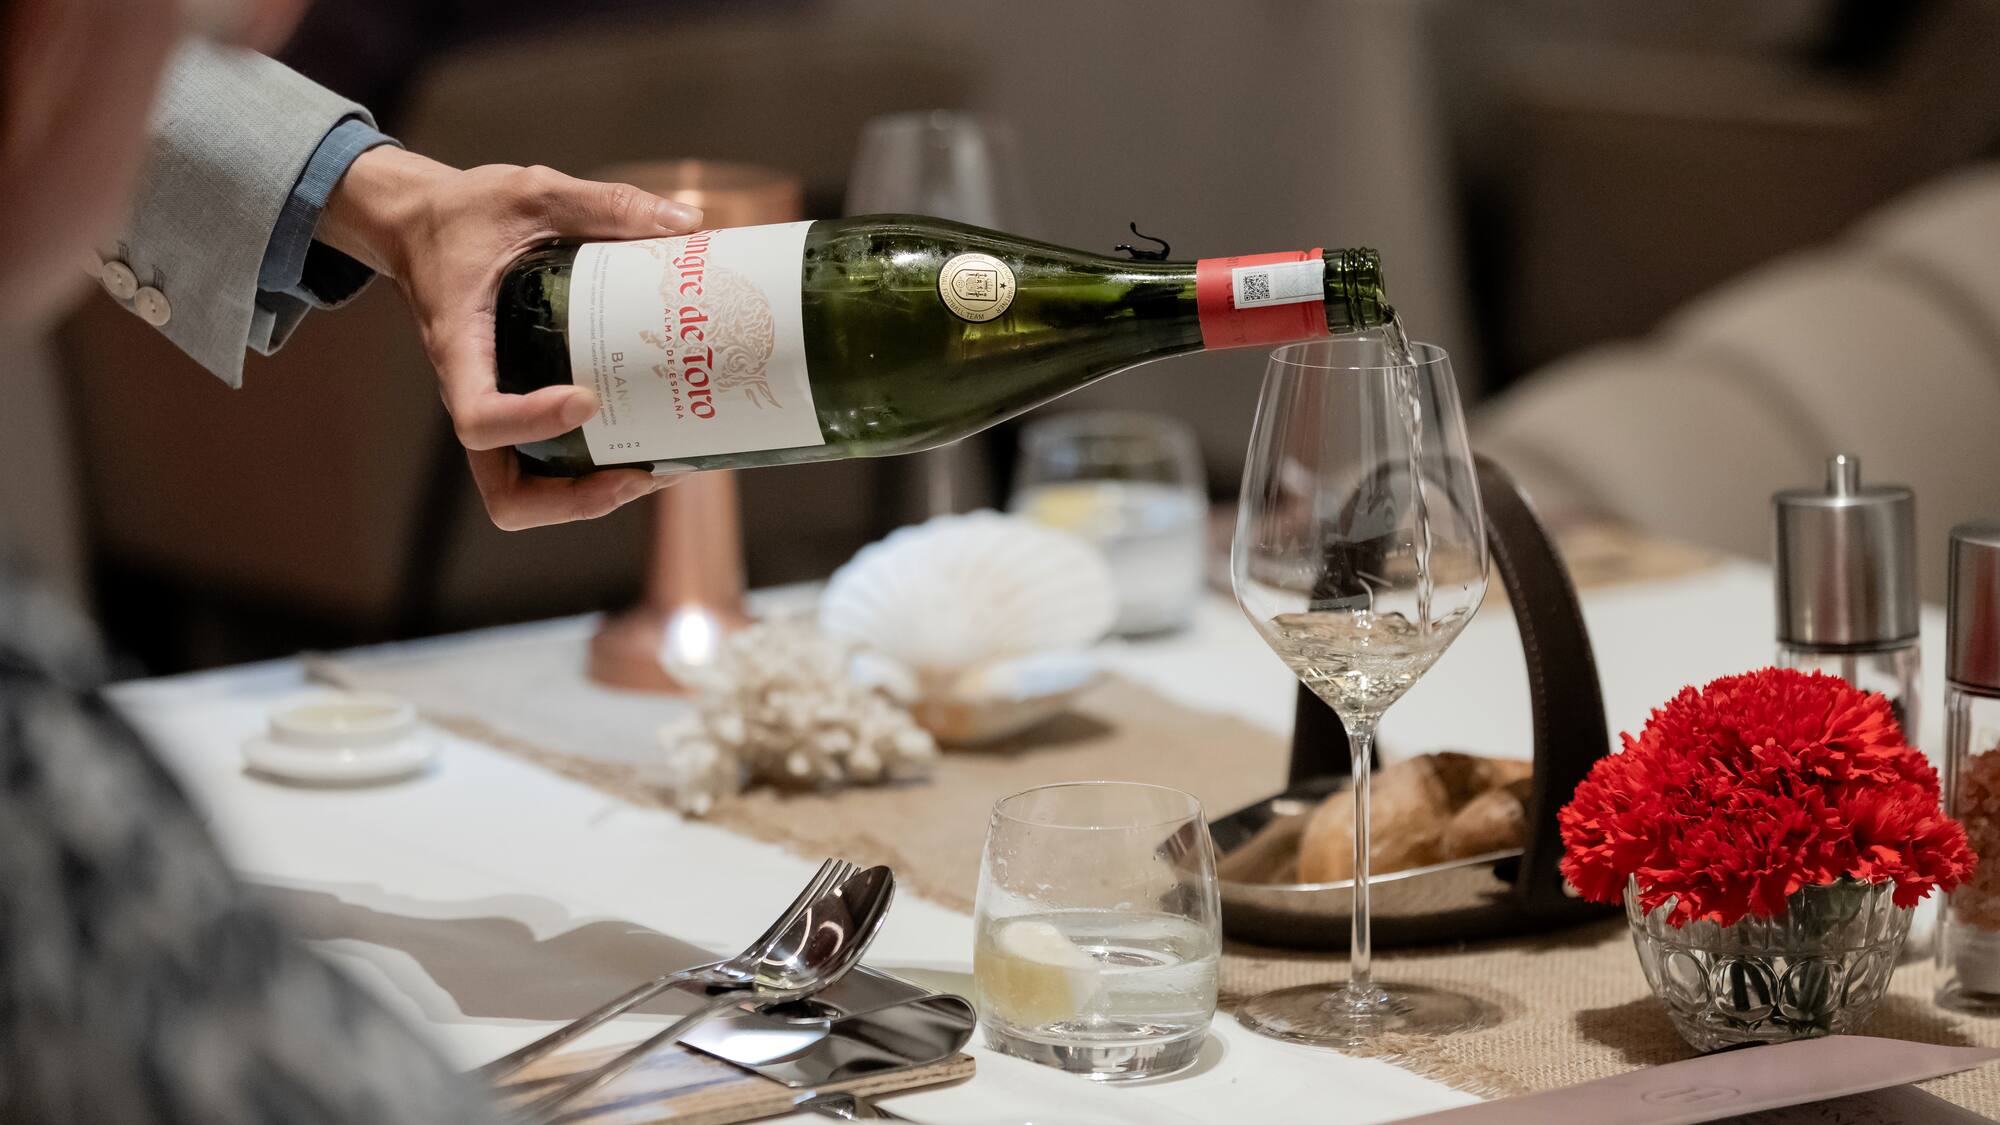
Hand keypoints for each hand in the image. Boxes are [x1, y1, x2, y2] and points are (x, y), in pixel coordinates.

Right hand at [318, 148, 703, 529]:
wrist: (421, 224)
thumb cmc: (468, 212)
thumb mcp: (531, 191)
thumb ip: (604, 204)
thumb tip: (687, 221)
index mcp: (460, 346)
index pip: (478, 418)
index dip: (531, 424)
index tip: (587, 399)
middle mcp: (473, 392)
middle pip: (505, 494)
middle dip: (575, 500)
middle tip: (640, 473)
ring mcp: (497, 407)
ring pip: (526, 495)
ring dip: (591, 499)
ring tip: (659, 471)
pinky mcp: (517, 406)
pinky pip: (546, 468)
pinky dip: (593, 475)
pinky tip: (650, 446)